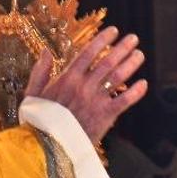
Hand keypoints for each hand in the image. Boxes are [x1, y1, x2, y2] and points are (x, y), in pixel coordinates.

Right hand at [24, 26, 146, 141]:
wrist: (48, 146)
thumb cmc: (38, 121)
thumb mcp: (32, 94)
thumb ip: (40, 72)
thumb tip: (46, 52)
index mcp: (67, 78)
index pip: (88, 53)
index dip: (102, 40)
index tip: (113, 31)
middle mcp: (83, 86)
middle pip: (107, 61)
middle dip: (122, 48)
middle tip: (133, 38)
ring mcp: (96, 100)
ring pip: (118, 77)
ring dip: (131, 64)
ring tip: (139, 55)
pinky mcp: (105, 116)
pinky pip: (124, 101)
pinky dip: (135, 92)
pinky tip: (143, 84)